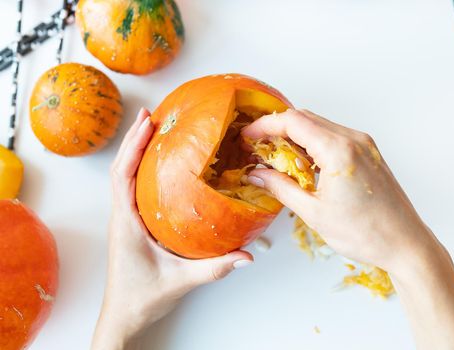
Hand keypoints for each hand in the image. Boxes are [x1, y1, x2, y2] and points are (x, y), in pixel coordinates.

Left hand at [92, 108, 252, 349]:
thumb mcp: (180, 282)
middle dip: (133, 140)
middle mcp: (122, 217)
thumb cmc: (142, 299)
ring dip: (134, 152)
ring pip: (124, 178)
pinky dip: (140, 170)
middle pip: (120, 169)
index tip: (146, 124)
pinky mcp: (132, 225)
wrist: (124, 317)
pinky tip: (157, 165)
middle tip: (150, 115)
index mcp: (126, 223)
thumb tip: (246, 255)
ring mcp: (125, 220)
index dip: (132, 147)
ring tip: (150, 130)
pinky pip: (133, 190)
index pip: (122, 176)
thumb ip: (214, 268)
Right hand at [243, 109, 453, 349]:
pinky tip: (303, 163)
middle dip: (278, 129)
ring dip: (296, 136)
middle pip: (306, 118)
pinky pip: (334, 136)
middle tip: (258, 147)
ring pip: (320, 125)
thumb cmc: (366, 233)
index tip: (249, 136)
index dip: (265, 125)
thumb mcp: (314, 213)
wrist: (405, 244)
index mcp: (339, 150)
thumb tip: (258, 175)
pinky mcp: (369, 153)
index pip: (293, 121)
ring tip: (277, 158)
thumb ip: (281, 188)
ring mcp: (364, 144)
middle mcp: (354, 140)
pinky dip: (314, 143)